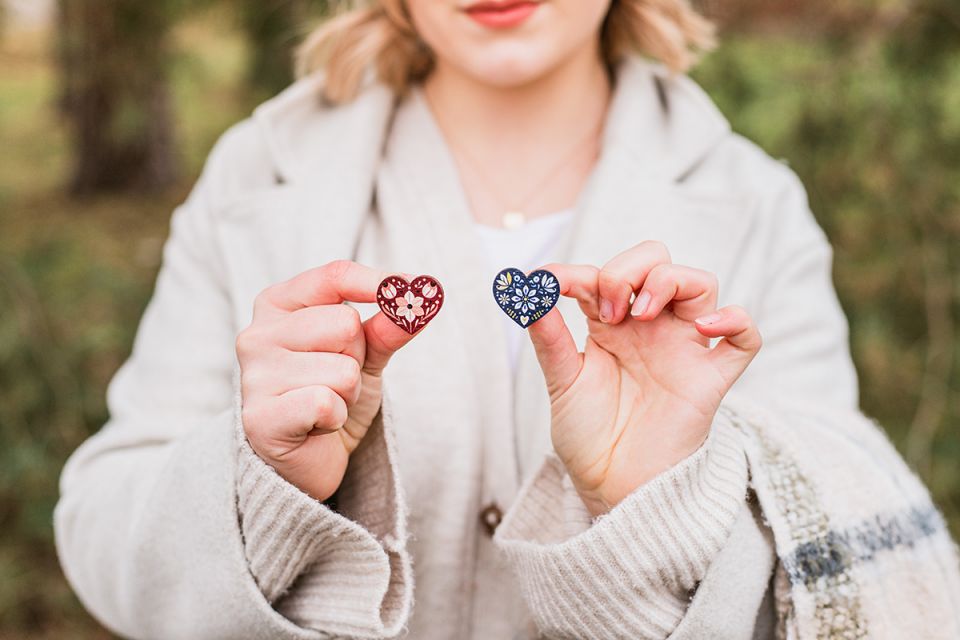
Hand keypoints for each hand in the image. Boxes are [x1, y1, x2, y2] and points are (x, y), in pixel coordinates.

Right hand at [237, 260, 416, 500]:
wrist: (309, 460)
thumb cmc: (331, 395)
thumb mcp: (366, 355)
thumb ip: (389, 325)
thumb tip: (424, 295)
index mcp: (277, 305)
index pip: (335, 276)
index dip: (378, 284)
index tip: (411, 289)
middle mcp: (257, 334)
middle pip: (345, 324)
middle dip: (357, 357)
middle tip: (337, 379)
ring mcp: (254, 376)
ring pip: (342, 369)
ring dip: (348, 393)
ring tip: (326, 404)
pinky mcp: (260, 418)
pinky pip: (325, 402)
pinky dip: (335, 417)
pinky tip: (316, 425)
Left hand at [527, 242, 761, 516]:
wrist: (611, 487)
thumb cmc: (588, 435)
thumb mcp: (562, 381)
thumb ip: (548, 336)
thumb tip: (528, 291)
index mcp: (612, 324)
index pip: (605, 273)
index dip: (579, 271)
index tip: (551, 286)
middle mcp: (651, 329)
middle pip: (658, 262)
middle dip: (628, 269)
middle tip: (607, 307)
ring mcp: (683, 349)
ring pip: (701, 284)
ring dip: (669, 281)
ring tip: (638, 314)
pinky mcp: (709, 379)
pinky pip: (745, 338)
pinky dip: (736, 320)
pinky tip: (706, 325)